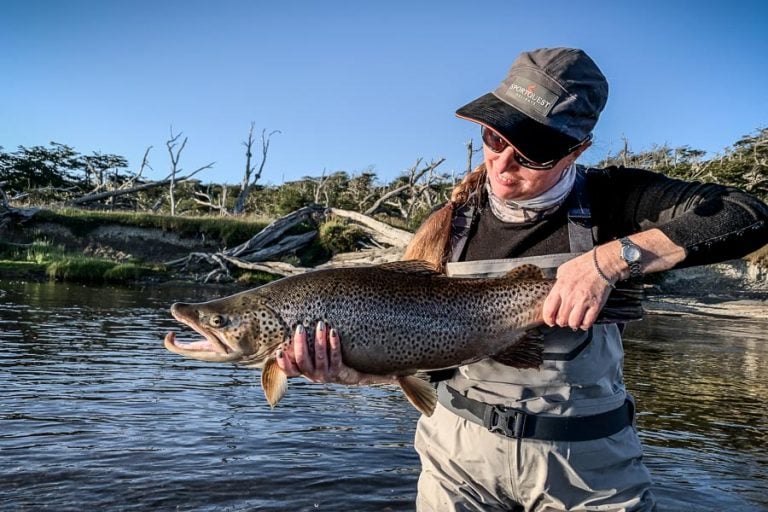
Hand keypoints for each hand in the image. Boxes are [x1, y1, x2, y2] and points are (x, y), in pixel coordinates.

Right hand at [275, 321, 390, 385]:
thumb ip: (302, 349)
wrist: (349, 375)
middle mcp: (312, 375)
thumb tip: (289, 326)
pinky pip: (336, 356)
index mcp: (303, 371)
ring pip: (320, 357)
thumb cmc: (326, 361)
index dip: (283, 362)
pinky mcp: (339, 371)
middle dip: (301, 343)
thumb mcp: (312, 358)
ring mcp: (326, 374)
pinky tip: (333, 332)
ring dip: (319, 340)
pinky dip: (334, 343)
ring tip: (320, 325)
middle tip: (300, 327)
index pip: (289, 370)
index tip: (278, 351)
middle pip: (303, 360)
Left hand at [542, 249, 612, 329]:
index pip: (548, 310)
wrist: (603, 263)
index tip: (550, 321)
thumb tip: (556, 289)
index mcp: (560, 287)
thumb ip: (558, 281)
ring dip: (574, 324)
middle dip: (562, 322)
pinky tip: (585, 321)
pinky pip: (587, 322)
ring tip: (575, 320)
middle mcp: (570, 296)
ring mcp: (583, 301)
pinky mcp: (595, 305)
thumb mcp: (564, 269)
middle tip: (565, 320)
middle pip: (561, 319)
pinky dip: (585, 324)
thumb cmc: (585, 264)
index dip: (548, 319)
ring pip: (573, 323)